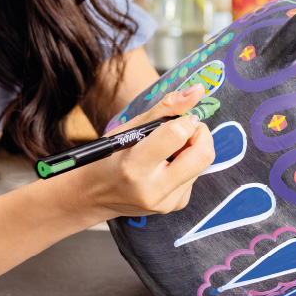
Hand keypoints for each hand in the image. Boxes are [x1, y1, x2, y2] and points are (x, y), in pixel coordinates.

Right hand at [65, 82, 214, 222]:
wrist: (94, 196)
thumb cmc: (109, 157)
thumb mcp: (130, 128)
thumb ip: (167, 108)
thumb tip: (198, 90)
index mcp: (135, 166)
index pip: (176, 135)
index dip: (186, 119)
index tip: (182, 116)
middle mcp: (153, 189)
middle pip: (202, 155)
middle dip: (201, 134)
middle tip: (187, 127)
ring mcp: (166, 202)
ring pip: (201, 165)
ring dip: (192, 149)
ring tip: (169, 149)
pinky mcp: (175, 206)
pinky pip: (194, 177)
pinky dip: (186, 164)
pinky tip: (166, 165)